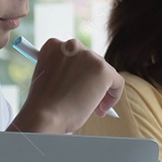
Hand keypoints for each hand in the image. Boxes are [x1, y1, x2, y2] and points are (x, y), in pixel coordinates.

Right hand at [9, 38, 124, 133]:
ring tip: (93, 109)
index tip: (75, 89)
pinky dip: (113, 96)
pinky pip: (117, 82)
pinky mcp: (103, 70)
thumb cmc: (43, 105)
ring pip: (104, 73)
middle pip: (91, 63)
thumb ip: (65, 71)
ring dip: (101, 91)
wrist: (44, 116)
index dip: (78, 75)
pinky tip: (102, 109)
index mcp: (54, 45)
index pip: (75, 57)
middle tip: (86, 101)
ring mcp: (88, 56)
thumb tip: (85, 78)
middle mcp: (71, 45)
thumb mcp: (49, 79)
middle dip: (91, 82)